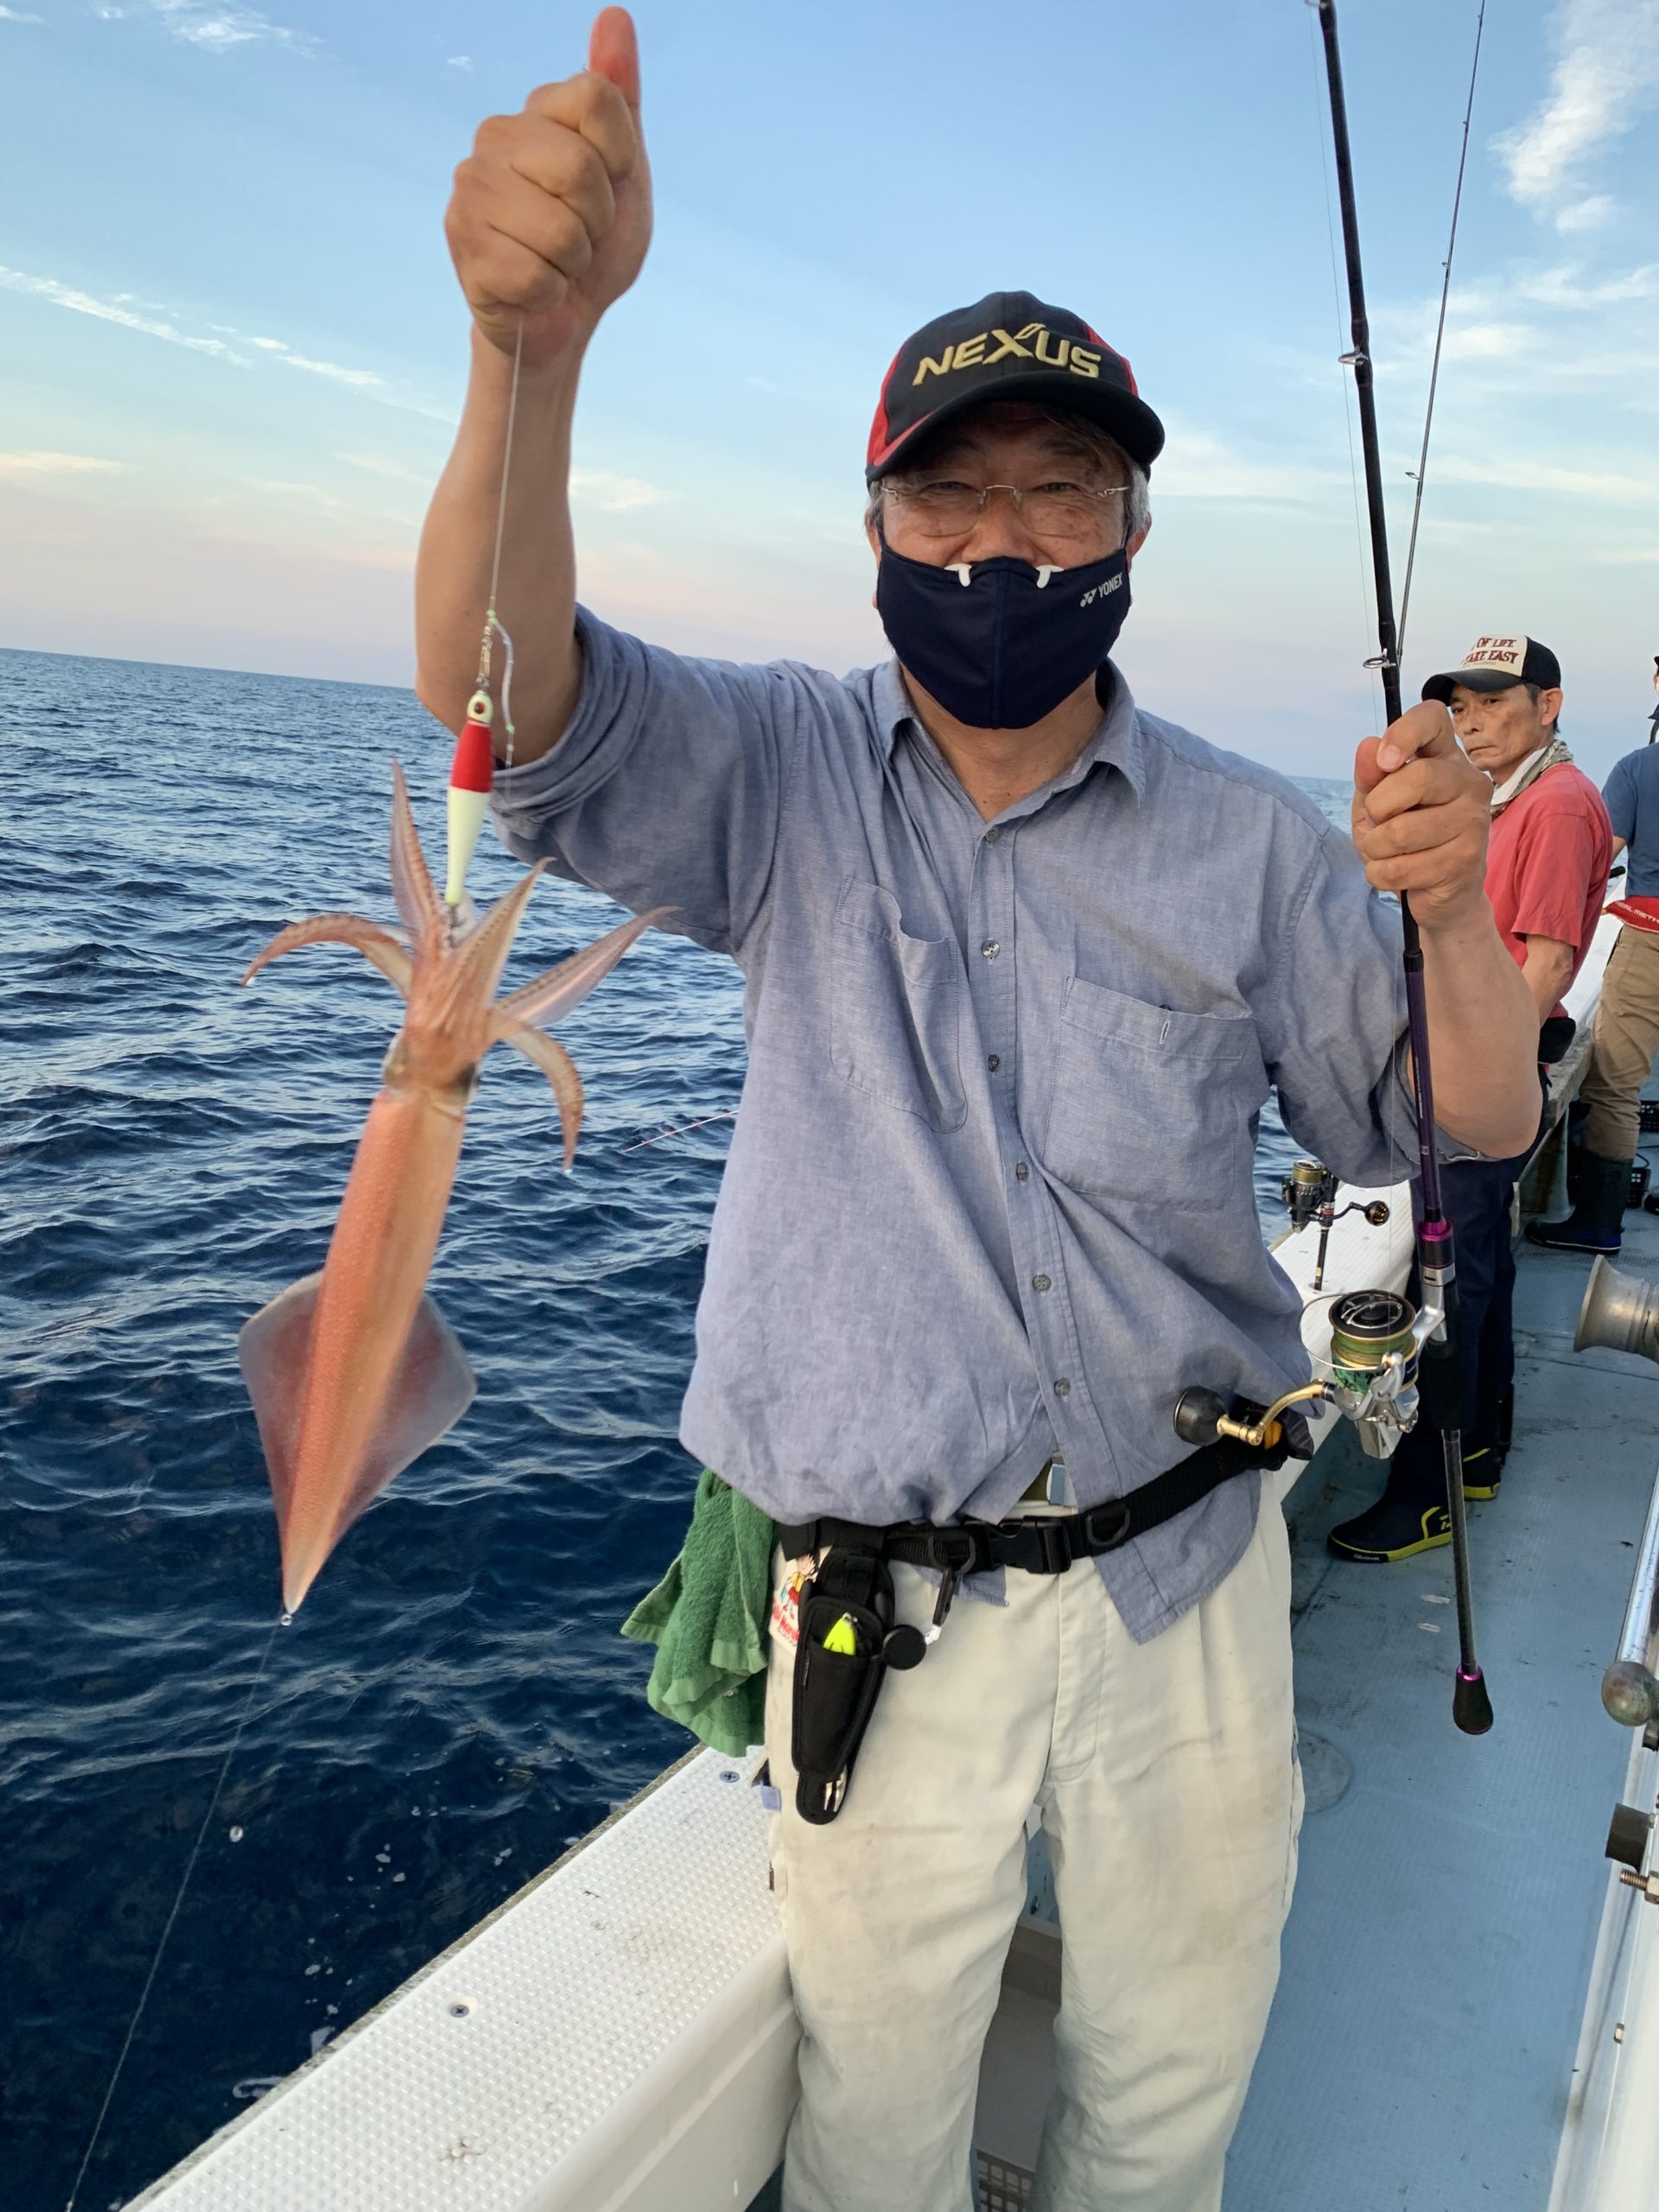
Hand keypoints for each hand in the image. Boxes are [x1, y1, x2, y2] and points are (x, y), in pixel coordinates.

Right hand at [444, 7, 651, 364]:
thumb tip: (614, 14)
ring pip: (561, 230)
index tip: (607, 186)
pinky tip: (532, 288)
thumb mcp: (624, 172)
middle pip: (581, 168)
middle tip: (579, 235)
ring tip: (555, 261)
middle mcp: (494, 136)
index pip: (598, 99)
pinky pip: (536, 275)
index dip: (619, 159)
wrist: (563, 318)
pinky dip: (549, 293)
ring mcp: (470, 188)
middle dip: (597, 220)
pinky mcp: (463, 245)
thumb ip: (619, 98)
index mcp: (536, 111)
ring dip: (574, 262)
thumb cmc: (594, 245)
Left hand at [1351, 701, 1490, 928]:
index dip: (1405, 731)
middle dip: (1377, 807)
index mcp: (1446, 757)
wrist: (1440, 892)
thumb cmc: (1405, 836)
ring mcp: (1474, 821)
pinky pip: (1399, 868)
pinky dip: (1381, 875)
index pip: (1434, 718)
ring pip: (1400, 832)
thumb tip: (1368, 745)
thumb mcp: (1377, 802)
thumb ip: (1370, 776)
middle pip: (1418, 777)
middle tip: (1377, 822)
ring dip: (1374, 848)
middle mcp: (1469, 782)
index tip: (1384, 760)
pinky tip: (1398, 873)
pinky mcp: (1466, 861)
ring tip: (1387, 852)